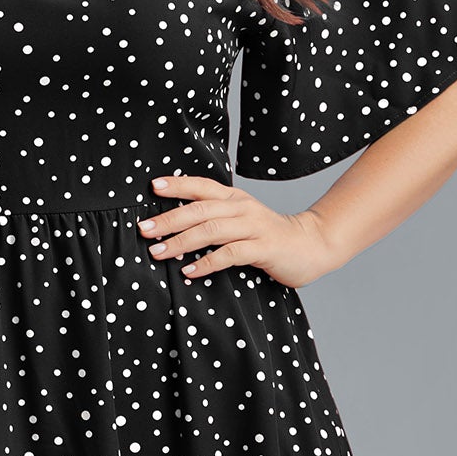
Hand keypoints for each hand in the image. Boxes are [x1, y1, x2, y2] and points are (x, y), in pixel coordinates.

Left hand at [136, 171, 343, 289]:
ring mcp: (254, 227)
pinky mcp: (263, 248)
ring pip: (211, 229)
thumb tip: (173, 224)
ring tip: (158, 252)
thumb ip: (215, 218)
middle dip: (169, 219)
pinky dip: (207, 262)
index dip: (177, 184)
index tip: (152, 187)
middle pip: (199, 209)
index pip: (202, 186)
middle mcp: (242, 208)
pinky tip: (189, 270)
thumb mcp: (241, 219)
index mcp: (234, 198)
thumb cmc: (269, 236)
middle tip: (144, 229)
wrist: (312, 245)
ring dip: (181, 241)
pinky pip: (230, 254)